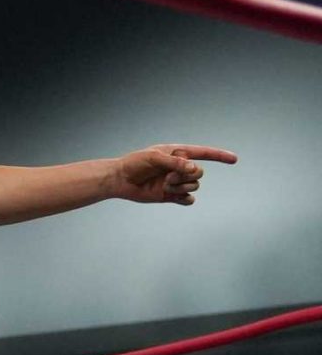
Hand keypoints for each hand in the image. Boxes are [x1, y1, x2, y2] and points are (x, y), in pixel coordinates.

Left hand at [110, 142, 234, 205]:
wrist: (120, 180)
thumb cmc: (134, 164)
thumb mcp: (153, 158)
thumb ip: (174, 162)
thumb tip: (193, 168)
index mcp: (178, 154)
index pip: (203, 153)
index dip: (219, 156)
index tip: (234, 159)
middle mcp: (180, 167)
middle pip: (199, 173)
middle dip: (186, 176)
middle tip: (168, 177)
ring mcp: (176, 182)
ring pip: (194, 186)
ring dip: (181, 187)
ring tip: (164, 185)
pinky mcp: (171, 195)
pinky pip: (188, 200)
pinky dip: (183, 199)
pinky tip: (171, 195)